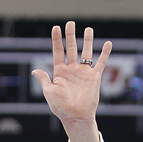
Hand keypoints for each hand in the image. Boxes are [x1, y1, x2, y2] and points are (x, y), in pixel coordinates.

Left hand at [31, 22, 112, 141]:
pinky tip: (108, 44)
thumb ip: (44, 79)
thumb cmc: (61, 107)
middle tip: (70, 23)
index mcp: (60, 72)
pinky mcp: (94, 77)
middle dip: (70, 36)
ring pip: (86, 52)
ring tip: (88, 29)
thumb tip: (34, 71)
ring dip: (87, 41)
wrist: (76, 117)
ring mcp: (83, 72)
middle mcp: (72, 70)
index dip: (57, 40)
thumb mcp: (49, 92)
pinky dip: (105, 54)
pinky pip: (101, 63)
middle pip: (72, 48)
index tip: (56, 28)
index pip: (58, 52)